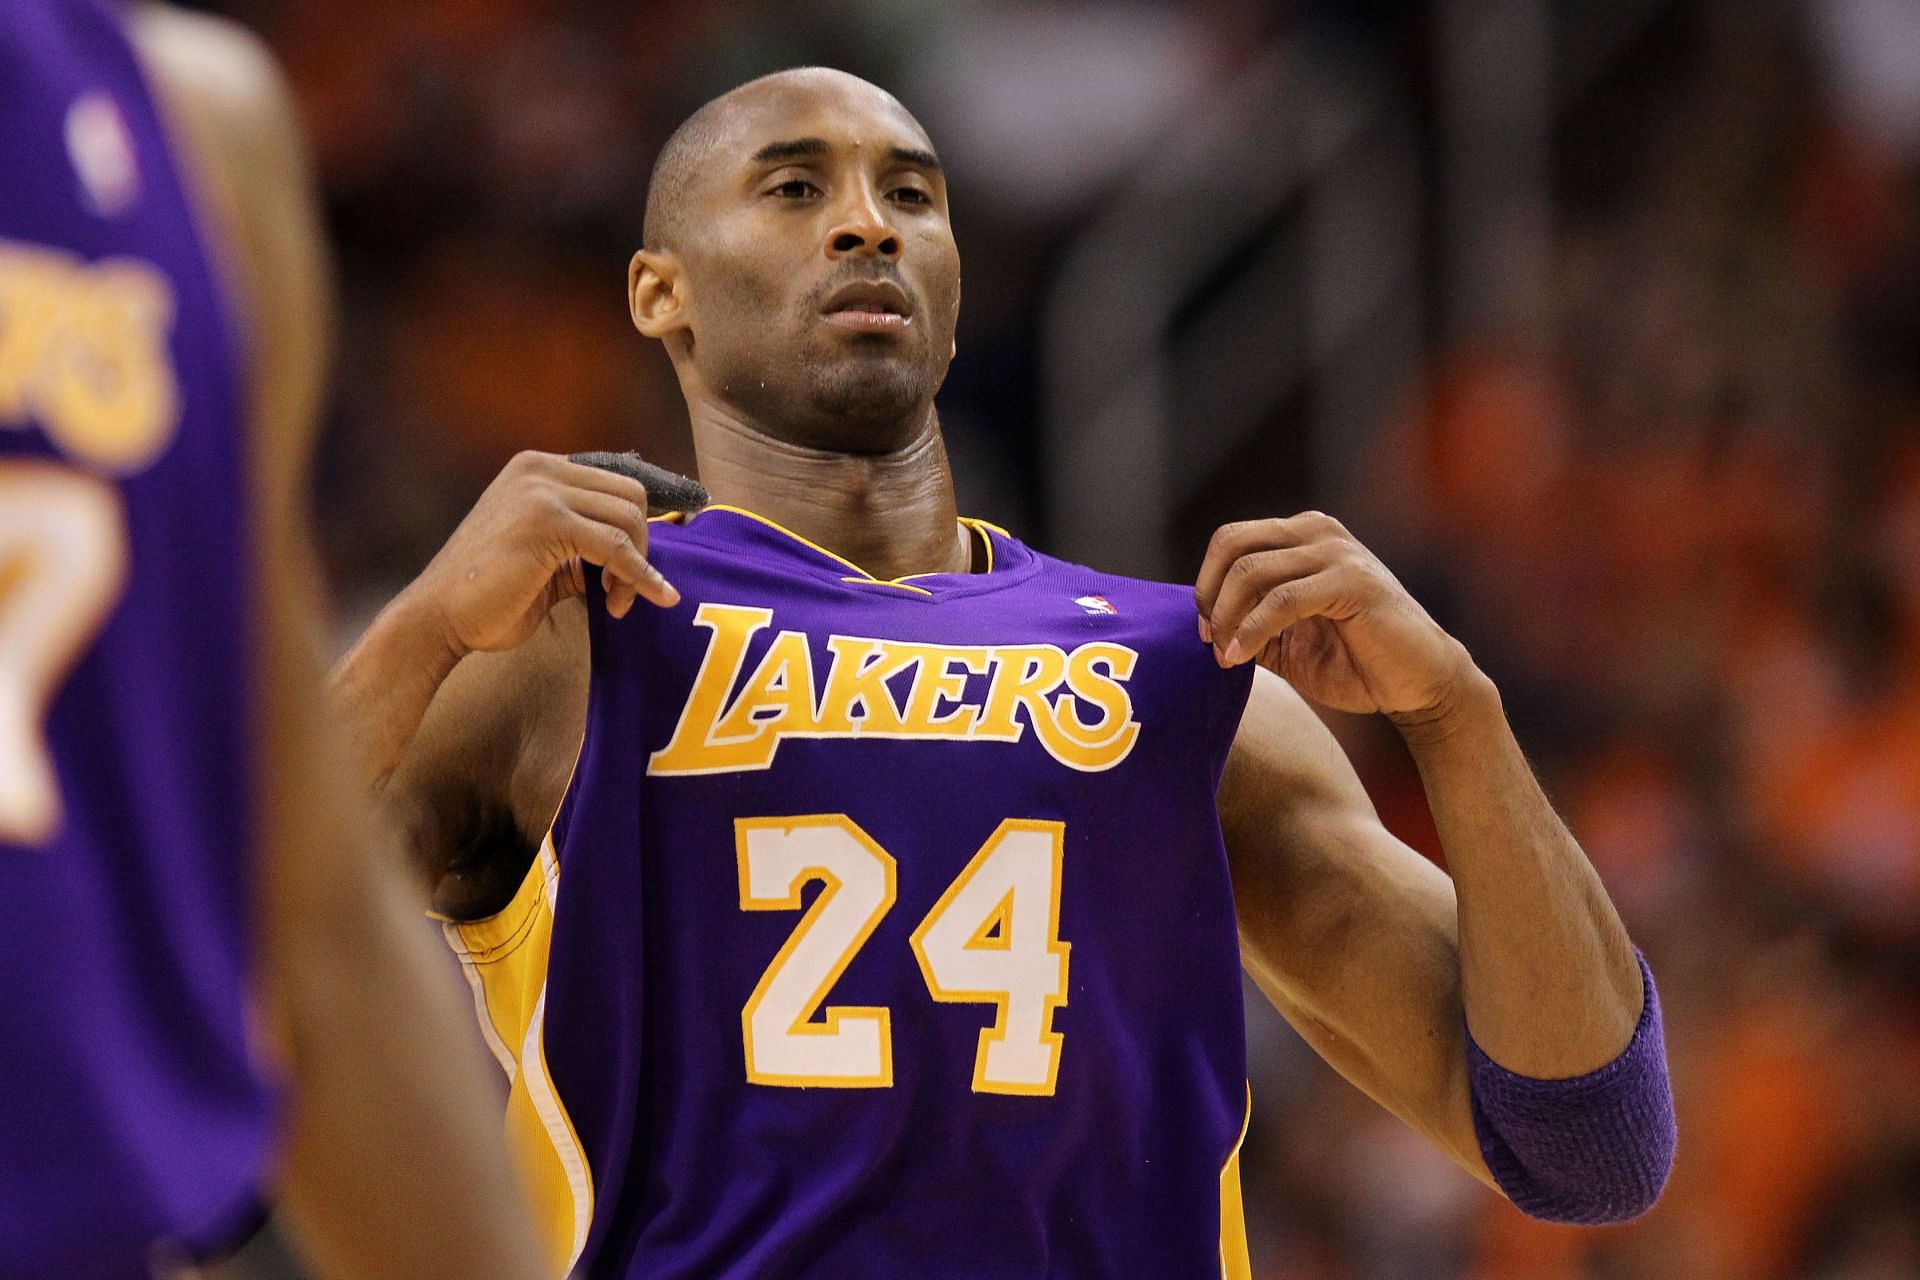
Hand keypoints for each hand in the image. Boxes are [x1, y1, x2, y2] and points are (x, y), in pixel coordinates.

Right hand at [401, 451, 697, 657]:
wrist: (438, 618)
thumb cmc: (489, 595)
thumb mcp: (546, 555)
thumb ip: (585, 540)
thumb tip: (638, 548)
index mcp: (536, 469)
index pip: (614, 481)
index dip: (638, 524)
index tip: (646, 563)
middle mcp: (539, 469)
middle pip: (631, 494)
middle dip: (642, 545)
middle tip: (624, 591)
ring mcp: (541, 490)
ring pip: (630, 517)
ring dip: (636, 566)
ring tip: (615, 602)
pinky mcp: (546, 520)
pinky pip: (617, 546)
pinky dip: (638, 577)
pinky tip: (641, 602)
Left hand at [1193, 511, 1474, 719]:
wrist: (1418, 685)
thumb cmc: (1355, 663)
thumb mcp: (1287, 640)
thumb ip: (1250, 621)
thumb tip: (1202, 622)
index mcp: (1302, 536)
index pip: (1231, 540)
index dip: (1206, 584)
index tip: (1203, 632)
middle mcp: (1318, 531)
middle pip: (1233, 545)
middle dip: (1209, 596)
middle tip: (1209, 641)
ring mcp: (1337, 552)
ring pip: (1251, 570)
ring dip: (1227, 618)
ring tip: (1226, 657)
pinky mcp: (1353, 581)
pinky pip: (1282, 599)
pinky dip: (1252, 630)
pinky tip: (1241, 656)